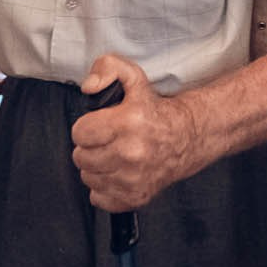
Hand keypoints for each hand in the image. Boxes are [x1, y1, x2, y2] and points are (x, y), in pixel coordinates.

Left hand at [70, 54, 206, 211]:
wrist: (187, 137)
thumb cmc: (155, 110)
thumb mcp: (133, 76)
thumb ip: (106, 68)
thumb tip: (89, 87)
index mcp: (128, 123)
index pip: (80, 134)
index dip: (86, 127)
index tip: (98, 125)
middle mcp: (132, 153)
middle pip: (81, 158)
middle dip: (90, 147)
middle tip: (106, 140)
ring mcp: (134, 179)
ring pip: (89, 178)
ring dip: (96, 167)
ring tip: (113, 155)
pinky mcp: (137, 197)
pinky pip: (99, 198)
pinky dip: (104, 188)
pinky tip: (117, 172)